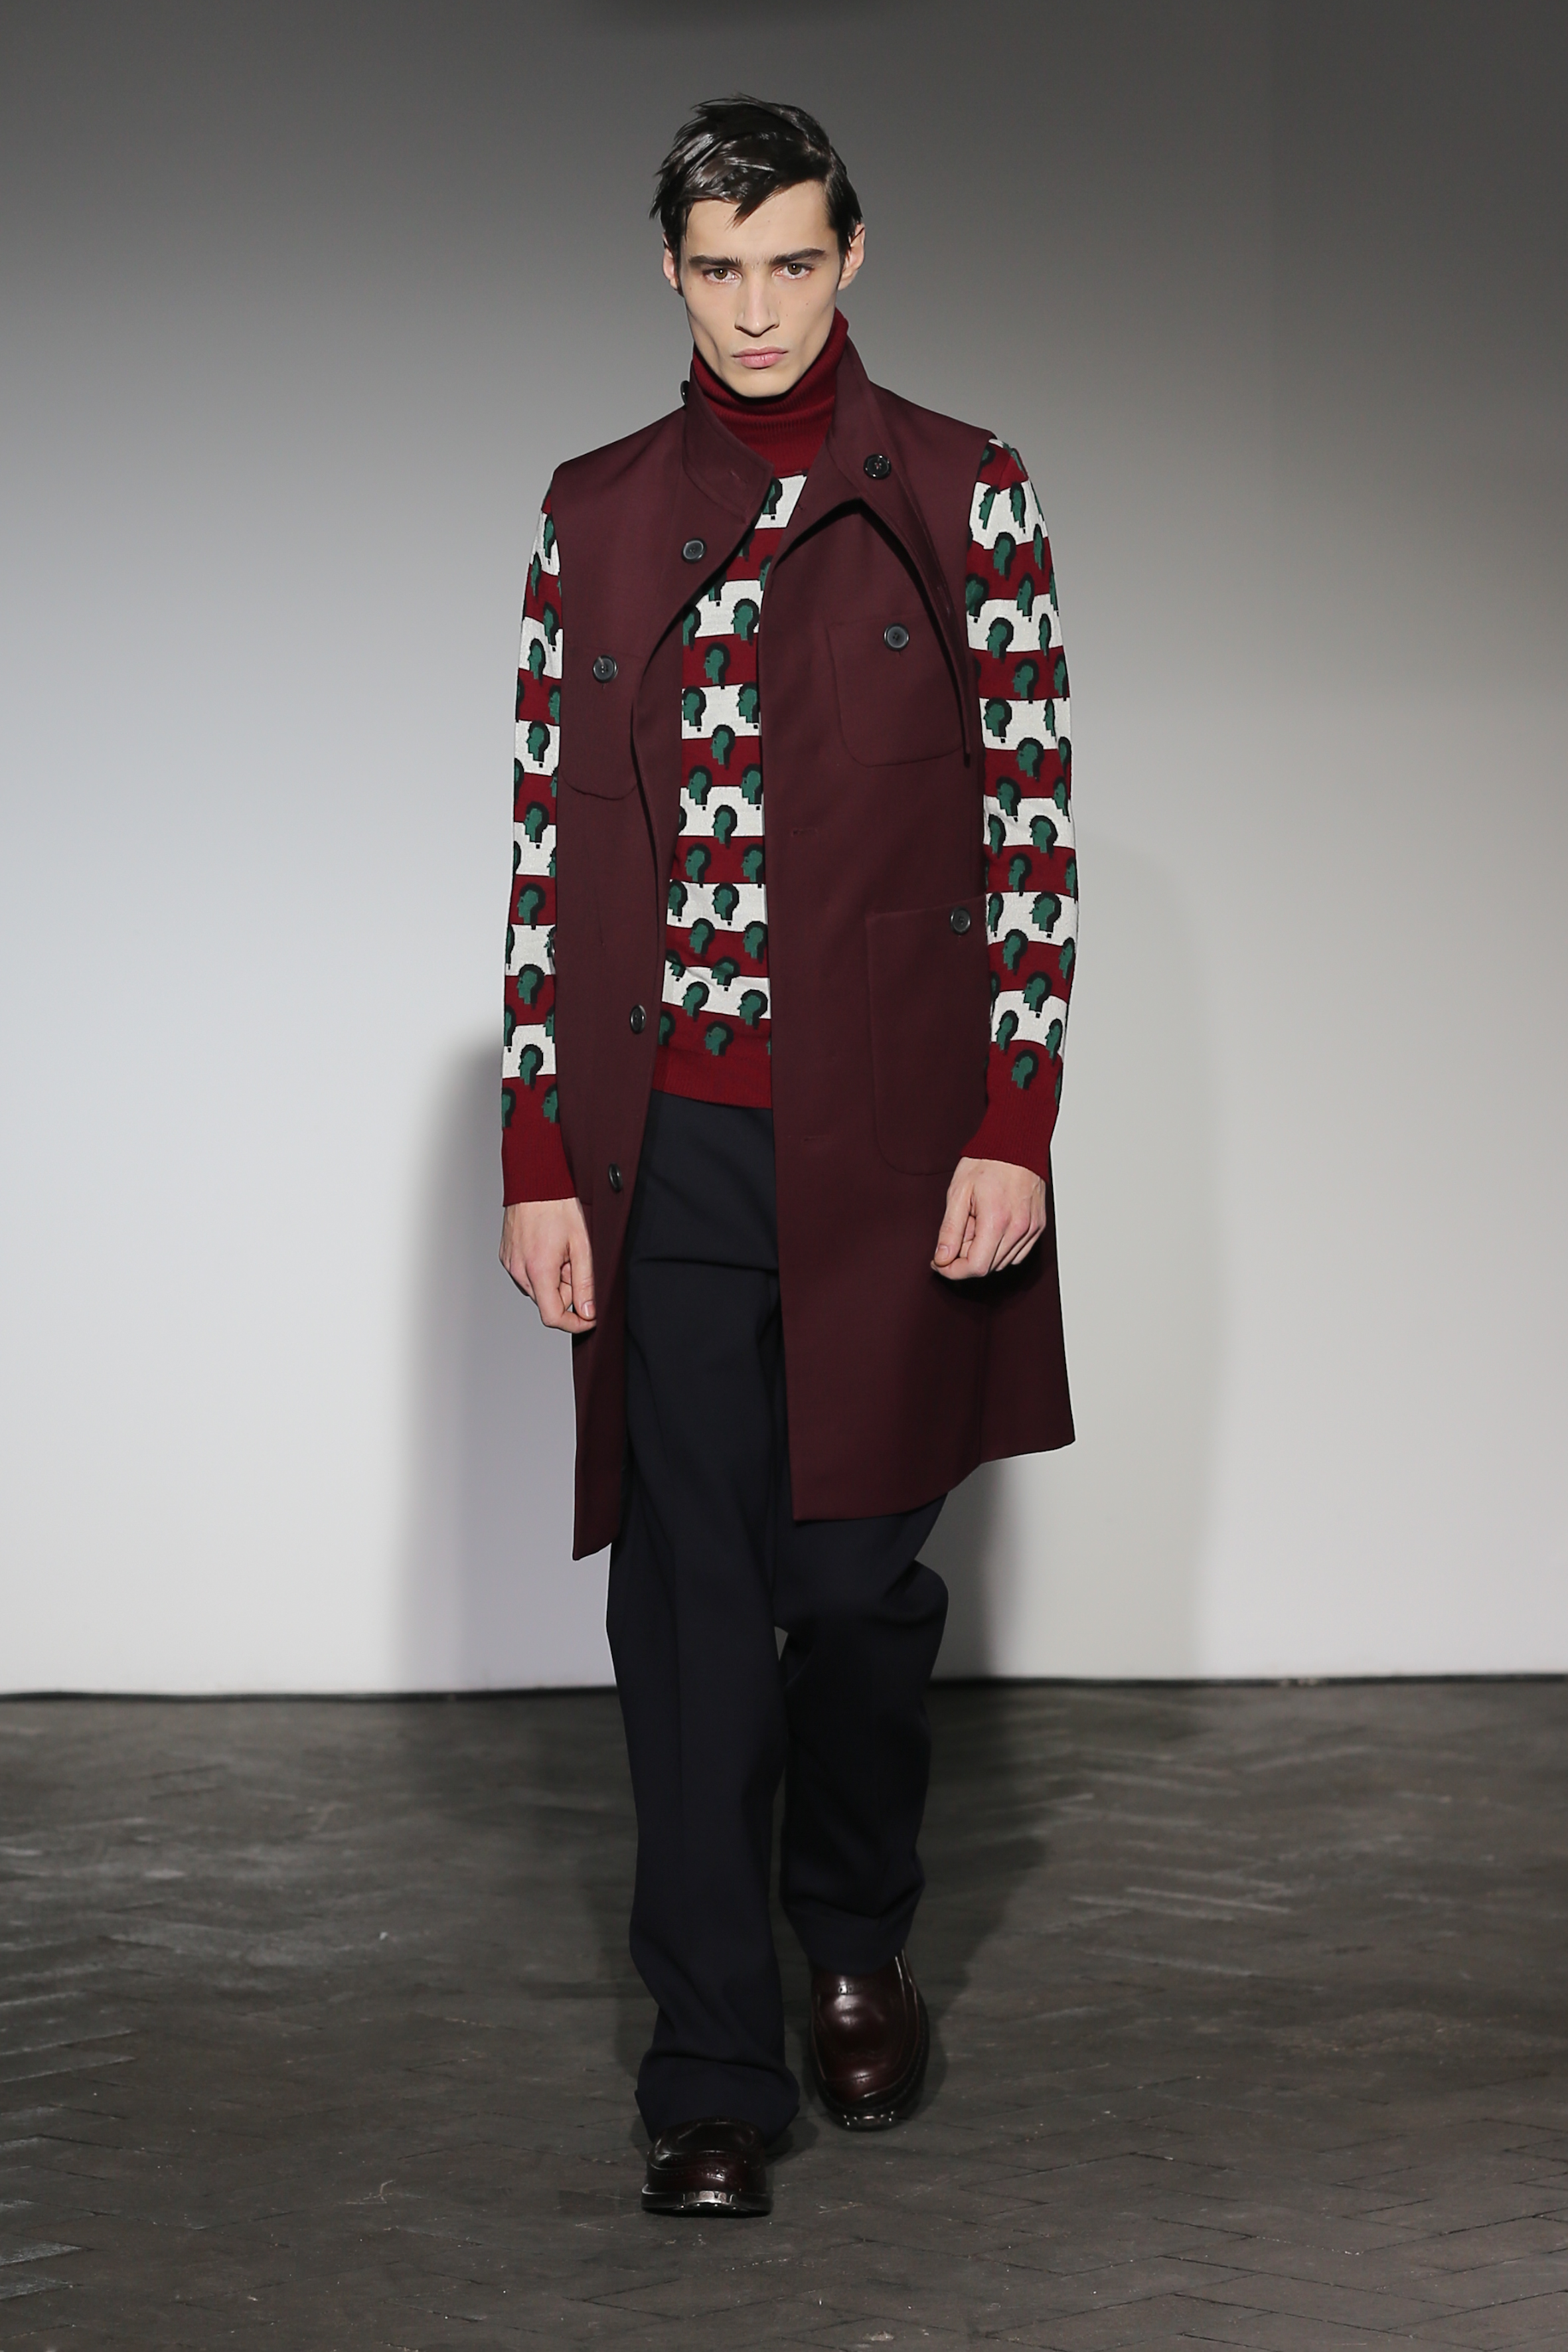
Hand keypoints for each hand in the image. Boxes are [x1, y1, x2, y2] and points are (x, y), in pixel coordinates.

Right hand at [500, 1197, 595, 1331]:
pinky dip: (542, 1268)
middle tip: (575, 1261)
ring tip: (562, 1250)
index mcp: (538, 1270)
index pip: (552, 1316)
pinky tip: (549, 1246)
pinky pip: (528, 1274)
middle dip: (567, 1289)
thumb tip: (588, 1312)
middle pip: (548, 1300)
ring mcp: (510, 1264)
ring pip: (539, 1287)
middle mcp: (519, 1271)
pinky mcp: (507, 1257)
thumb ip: (585, 1283)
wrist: (535, 1181)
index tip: (589, 1318)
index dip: (574, 1323)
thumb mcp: (582, 1246)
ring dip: (555, 1278)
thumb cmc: (558, 1207)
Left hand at [932, 1156, 1047, 1280]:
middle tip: (957, 1233)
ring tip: (975, 1224)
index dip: (953, 1271)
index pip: (976, 1267)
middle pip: (988, 1267)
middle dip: (966, 1258)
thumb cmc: (987, 1162)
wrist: (1016, 1143)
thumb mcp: (958, 1193)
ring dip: (983, 1253)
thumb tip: (943, 1258)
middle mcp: (1018, 1228)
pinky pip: (1016, 1253)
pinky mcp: (1037, 1227)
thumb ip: (950, 1230)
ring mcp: (1031, 1229)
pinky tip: (990, 1229)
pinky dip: (1000, 1250)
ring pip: (1002, 1262)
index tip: (941, 1263)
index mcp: (997, 1220)